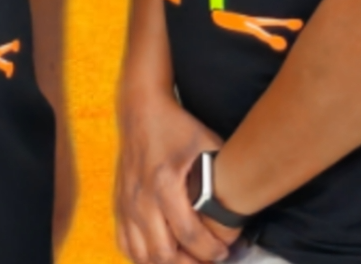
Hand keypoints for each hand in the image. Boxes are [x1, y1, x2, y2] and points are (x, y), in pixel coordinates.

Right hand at [114, 85, 234, 263]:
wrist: (141, 111)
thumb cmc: (177, 128)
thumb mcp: (207, 145)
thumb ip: (222, 175)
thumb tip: (241, 205)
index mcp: (164, 184)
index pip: (189, 235)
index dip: (210, 251)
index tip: (224, 252)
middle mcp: (141, 198)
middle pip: (163, 254)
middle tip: (208, 261)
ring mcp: (127, 204)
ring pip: (142, 255)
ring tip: (188, 261)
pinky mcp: (119, 205)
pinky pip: (125, 244)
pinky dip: (143, 256)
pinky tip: (161, 255)